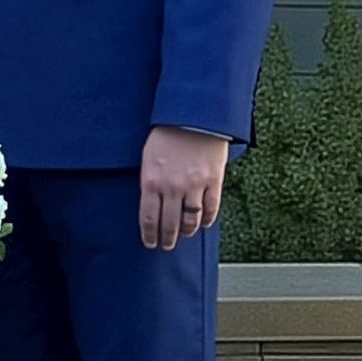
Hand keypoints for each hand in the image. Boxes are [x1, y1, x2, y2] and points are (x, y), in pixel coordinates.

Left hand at [139, 126, 226, 250]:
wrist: (194, 115)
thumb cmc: (167, 133)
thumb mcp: (148, 156)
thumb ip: (150, 181)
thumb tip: (151, 203)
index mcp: (151, 181)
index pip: (148, 218)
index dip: (150, 235)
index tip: (151, 243)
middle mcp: (172, 187)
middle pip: (169, 224)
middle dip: (168, 239)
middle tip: (167, 245)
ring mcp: (194, 185)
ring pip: (191, 220)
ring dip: (187, 231)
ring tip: (185, 234)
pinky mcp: (213, 180)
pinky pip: (211, 208)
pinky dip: (208, 219)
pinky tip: (204, 223)